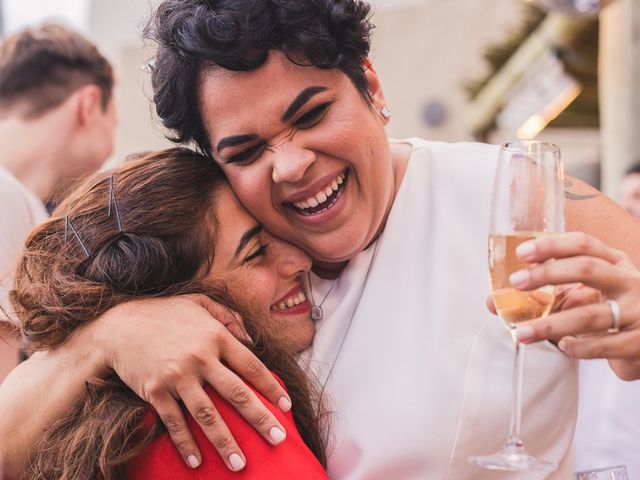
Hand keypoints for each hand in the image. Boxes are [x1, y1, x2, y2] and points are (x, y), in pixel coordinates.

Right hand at [95, 294, 292, 470]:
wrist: (118, 325)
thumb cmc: (164, 313)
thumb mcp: (201, 303)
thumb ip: (229, 317)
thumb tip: (252, 340)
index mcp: (216, 336)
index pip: (252, 366)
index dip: (271, 387)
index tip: (286, 406)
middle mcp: (200, 357)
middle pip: (236, 394)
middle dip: (260, 419)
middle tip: (279, 439)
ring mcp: (177, 376)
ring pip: (208, 415)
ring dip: (225, 441)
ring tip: (239, 464)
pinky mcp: (156, 391)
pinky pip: (175, 422)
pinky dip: (186, 443)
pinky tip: (197, 462)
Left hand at [504, 232, 639, 379]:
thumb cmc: (613, 311)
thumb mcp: (586, 295)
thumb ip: (546, 296)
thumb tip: (492, 303)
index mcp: (615, 263)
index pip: (584, 244)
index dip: (552, 245)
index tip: (522, 252)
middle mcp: (630, 281)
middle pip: (587, 269)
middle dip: (547, 274)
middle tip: (516, 282)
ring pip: (591, 315)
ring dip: (551, 325)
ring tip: (523, 332)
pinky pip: (604, 345)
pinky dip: (579, 347)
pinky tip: (564, 346)